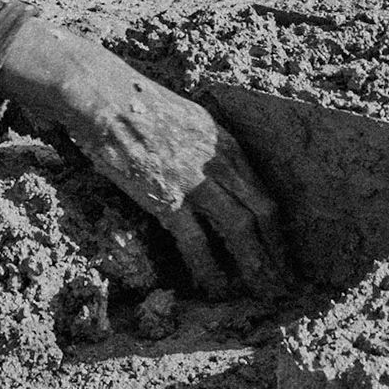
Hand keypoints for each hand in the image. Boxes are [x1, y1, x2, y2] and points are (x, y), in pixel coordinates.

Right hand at [0, 18, 287, 298]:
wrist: (104, 97)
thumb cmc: (136, 107)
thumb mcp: (186, 121)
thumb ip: (204, 150)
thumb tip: (213, 178)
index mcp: (226, 144)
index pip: (265, 193)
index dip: (278, 229)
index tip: (284, 254)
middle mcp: (219, 161)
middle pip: (263, 214)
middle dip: (277, 253)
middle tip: (285, 283)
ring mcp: (195, 179)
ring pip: (240, 229)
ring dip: (254, 265)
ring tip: (263, 291)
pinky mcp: (167, 196)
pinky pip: (197, 241)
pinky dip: (209, 268)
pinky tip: (214, 286)